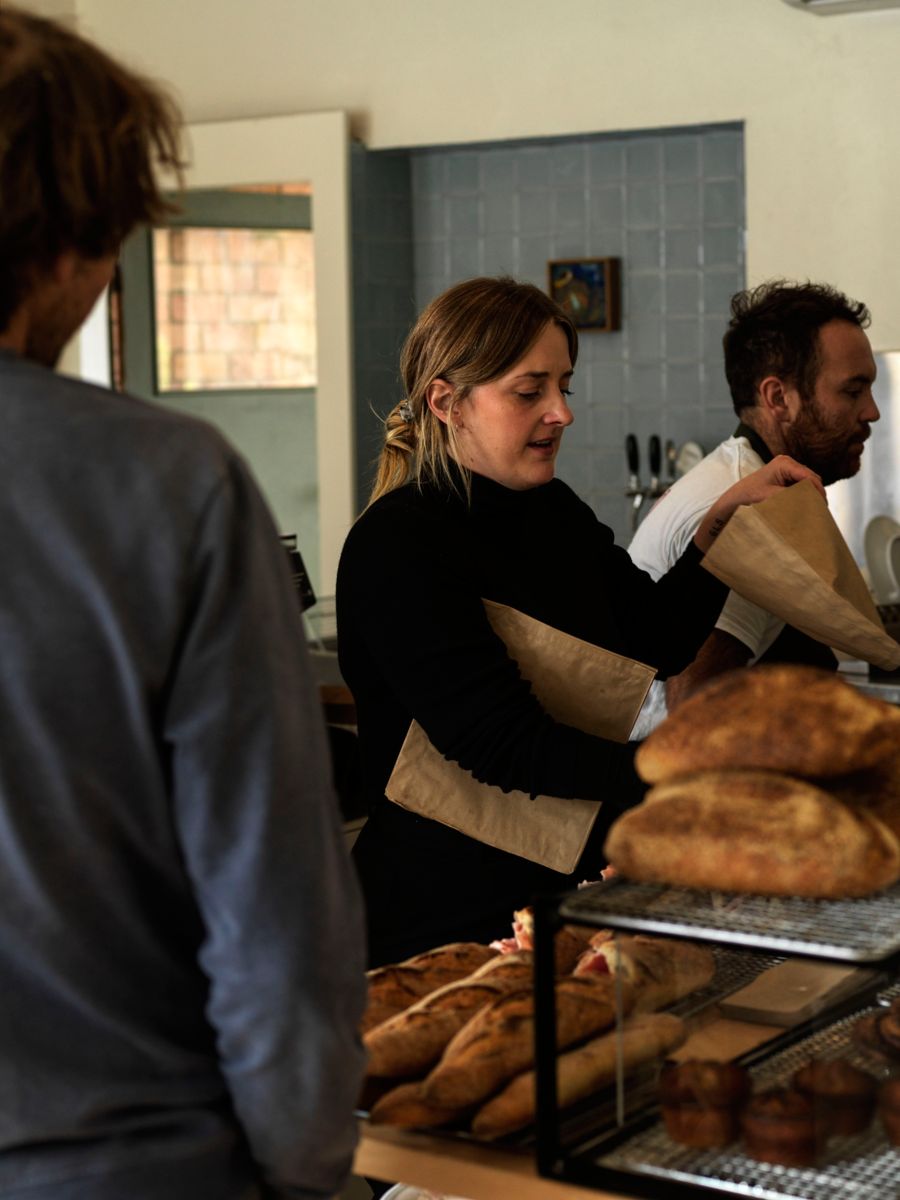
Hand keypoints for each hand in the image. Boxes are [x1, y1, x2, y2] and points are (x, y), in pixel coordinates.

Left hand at [693, 455, 823, 552]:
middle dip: (817, 493)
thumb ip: (791, 498)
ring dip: (812, 495)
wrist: (735, 498)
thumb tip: (810, 503)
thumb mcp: (771, 497)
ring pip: (808, 482)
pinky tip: (807, 506)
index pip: (809, 477)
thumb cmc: (748, 496)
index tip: (823, 506)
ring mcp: (787, 469)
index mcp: (784, 463)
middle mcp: (787, 462)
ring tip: (816, 510)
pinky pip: (801, 485)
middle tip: (822, 511)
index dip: (818, 491)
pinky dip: (805, 495)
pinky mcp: (786, 477)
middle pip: (811, 478)